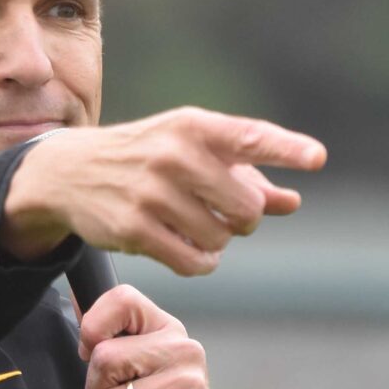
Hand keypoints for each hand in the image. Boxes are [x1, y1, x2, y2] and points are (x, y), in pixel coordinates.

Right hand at [2, 107, 326, 275]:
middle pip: (246, 208)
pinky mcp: (135, 229)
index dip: (287, 149)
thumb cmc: (146, 157)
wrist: (70, 171)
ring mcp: (152, 193)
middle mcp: (173, 155)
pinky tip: (194, 252)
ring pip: (221, 238)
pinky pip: (194, 261)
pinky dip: (203, 262)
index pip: (249, 137)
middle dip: (245, 219)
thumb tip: (292, 202)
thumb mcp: (191, 151)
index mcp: (193, 127)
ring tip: (201, 229)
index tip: (318, 158)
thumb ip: (245, 175)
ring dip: (220, 241)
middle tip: (229, 216)